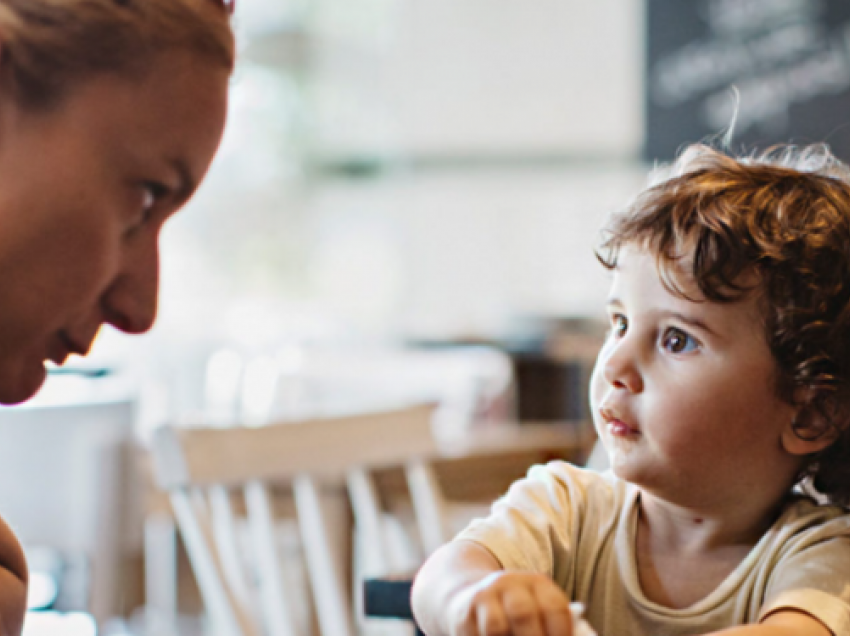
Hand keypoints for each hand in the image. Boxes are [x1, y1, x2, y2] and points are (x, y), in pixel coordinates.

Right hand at [447, 571, 573, 635]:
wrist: (468, 597)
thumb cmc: (514, 614)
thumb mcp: (536, 611)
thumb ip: (552, 626)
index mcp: (537, 584)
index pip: (554, 606)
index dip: (562, 634)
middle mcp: (510, 584)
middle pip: (524, 613)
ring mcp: (484, 596)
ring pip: (497, 627)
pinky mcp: (464, 613)